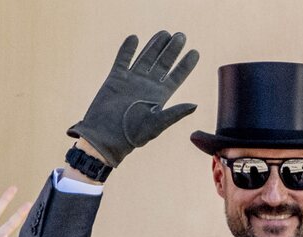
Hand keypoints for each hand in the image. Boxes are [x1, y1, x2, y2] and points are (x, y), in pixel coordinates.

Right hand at [67, 31, 199, 167]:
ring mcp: (132, 81)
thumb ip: (175, 113)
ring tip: (164, 33)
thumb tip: (195, 105)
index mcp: (160, 97)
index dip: (185, 65)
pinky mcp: (116, 78)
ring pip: (145, 58)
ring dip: (154, 45)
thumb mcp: (157, 124)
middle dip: (172, 50)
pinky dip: (128, 49)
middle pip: (163, 63)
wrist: (106, 137)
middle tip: (181, 36)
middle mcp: (148, 86)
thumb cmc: (133, 135)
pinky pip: (123, 59)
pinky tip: (134, 38)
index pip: (176, 76)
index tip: (195, 52)